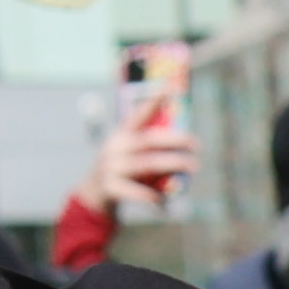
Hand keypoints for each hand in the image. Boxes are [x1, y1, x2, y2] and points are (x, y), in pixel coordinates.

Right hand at [92, 82, 191, 219]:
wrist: (93, 194)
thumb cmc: (122, 169)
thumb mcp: (130, 153)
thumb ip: (150, 150)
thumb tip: (185, 148)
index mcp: (121, 135)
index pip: (139, 115)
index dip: (153, 102)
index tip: (169, 88)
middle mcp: (115, 147)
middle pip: (149, 140)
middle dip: (174, 140)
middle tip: (196, 144)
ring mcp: (111, 166)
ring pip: (147, 164)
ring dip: (173, 164)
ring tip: (192, 166)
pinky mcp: (110, 187)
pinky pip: (136, 191)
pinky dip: (153, 196)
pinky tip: (166, 200)